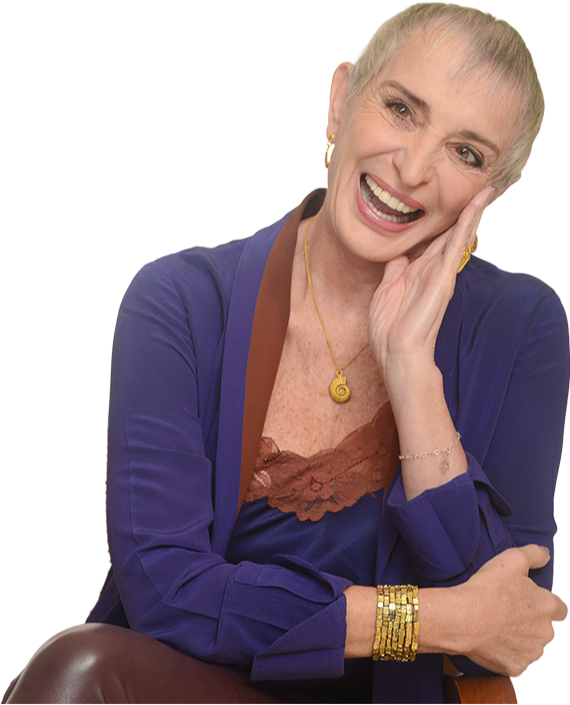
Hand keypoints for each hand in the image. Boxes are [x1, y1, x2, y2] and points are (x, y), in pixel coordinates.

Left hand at [368, 186, 494, 381]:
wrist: (396, 352)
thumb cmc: (388, 329)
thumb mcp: (385, 292)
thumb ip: (394, 270)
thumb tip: (399, 255)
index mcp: (415, 273)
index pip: (431, 243)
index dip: (441, 225)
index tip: (448, 206)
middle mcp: (431, 270)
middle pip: (449, 235)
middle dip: (463, 213)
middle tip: (480, 190)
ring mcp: (439, 273)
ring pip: (458, 235)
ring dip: (472, 212)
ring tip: (486, 190)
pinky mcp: (444, 277)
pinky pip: (457, 244)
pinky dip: (467, 223)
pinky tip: (476, 205)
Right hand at [456, 545, 567, 676]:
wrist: (464, 619)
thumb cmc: (488, 588)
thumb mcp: (512, 559)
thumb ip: (534, 554)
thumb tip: (545, 555)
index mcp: (548, 607)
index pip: (561, 609)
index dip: (548, 604)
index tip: (531, 601)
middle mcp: (545, 633)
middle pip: (544, 628)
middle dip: (530, 621)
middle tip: (506, 610)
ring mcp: (531, 653)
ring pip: (530, 645)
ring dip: (519, 638)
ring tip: (496, 625)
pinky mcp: (515, 667)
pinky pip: (514, 660)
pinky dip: (506, 652)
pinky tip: (491, 640)